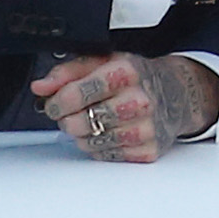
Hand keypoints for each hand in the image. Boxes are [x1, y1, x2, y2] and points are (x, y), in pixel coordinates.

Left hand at [32, 52, 217, 161]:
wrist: (177, 94)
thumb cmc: (137, 77)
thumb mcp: (104, 61)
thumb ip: (68, 71)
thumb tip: (41, 87)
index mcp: (125, 72)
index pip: (76, 93)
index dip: (56, 102)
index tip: (53, 104)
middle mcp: (138, 100)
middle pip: (80, 122)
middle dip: (67, 120)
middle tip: (71, 113)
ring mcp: (145, 128)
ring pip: (90, 142)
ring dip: (82, 135)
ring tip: (92, 121)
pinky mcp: (148, 150)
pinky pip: (106, 156)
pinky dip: (100, 147)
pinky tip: (108, 132)